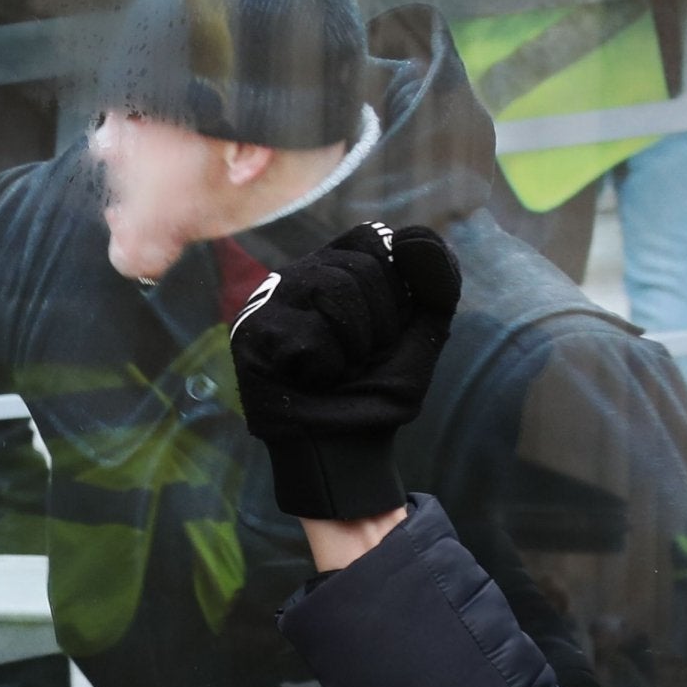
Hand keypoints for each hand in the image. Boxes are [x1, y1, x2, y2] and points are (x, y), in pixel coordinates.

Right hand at [230, 222, 460, 520]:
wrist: (349, 449)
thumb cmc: (378, 390)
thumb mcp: (422, 333)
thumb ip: (436, 282)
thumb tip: (415, 237)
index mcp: (337, 267)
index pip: (373, 238)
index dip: (395, 285)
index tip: (391, 326)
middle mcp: (299, 276)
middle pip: (358, 266)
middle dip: (379, 324)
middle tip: (362, 358)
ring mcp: (269, 302)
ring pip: (332, 291)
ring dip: (354, 346)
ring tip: (338, 369)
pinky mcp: (250, 334)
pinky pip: (308, 333)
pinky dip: (327, 367)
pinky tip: (311, 381)